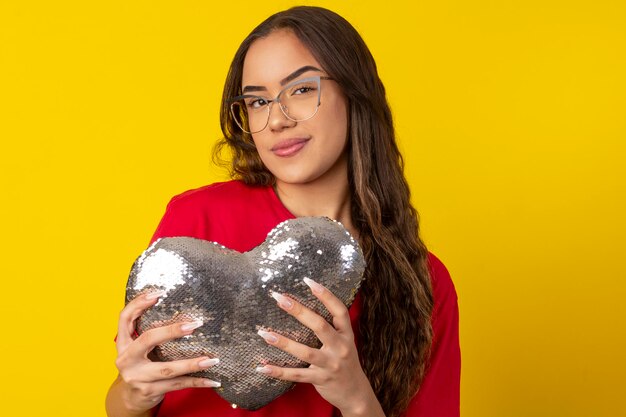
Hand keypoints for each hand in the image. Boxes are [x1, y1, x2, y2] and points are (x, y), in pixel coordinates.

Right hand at [114, 291, 219, 412]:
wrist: (130, 399)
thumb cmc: (139, 365)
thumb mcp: (137, 348)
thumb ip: (147, 331)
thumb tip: (180, 308)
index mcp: (123, 344)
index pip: (125, 318)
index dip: (139, 303)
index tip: (159, 293)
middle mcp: (126, 360)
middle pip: (147, 339)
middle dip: (171, 331)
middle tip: (194, 325)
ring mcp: (137, 377)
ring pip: (168, 369)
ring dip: (192, 364)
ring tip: (212, 359)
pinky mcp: (150, 391)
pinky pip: (178, 385)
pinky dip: (197, 382)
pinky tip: (213, 380)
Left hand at [255, 279, 382, 415]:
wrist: (355, 393)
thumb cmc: (345, 361)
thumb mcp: (345, 342)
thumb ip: (332, 327)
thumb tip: (305, 305)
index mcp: (346, 334)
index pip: (339, 310)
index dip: (325, 295)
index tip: (308, 280)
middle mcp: (340, 348)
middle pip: (319, 326)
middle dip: (299, 311)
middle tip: (280, 298)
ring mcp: (330, 365)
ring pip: (305, 352)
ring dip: (283, 342)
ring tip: (264, 333)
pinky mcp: (319, 380)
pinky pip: (296, 375)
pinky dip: (278, 372)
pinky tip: (262, 367)